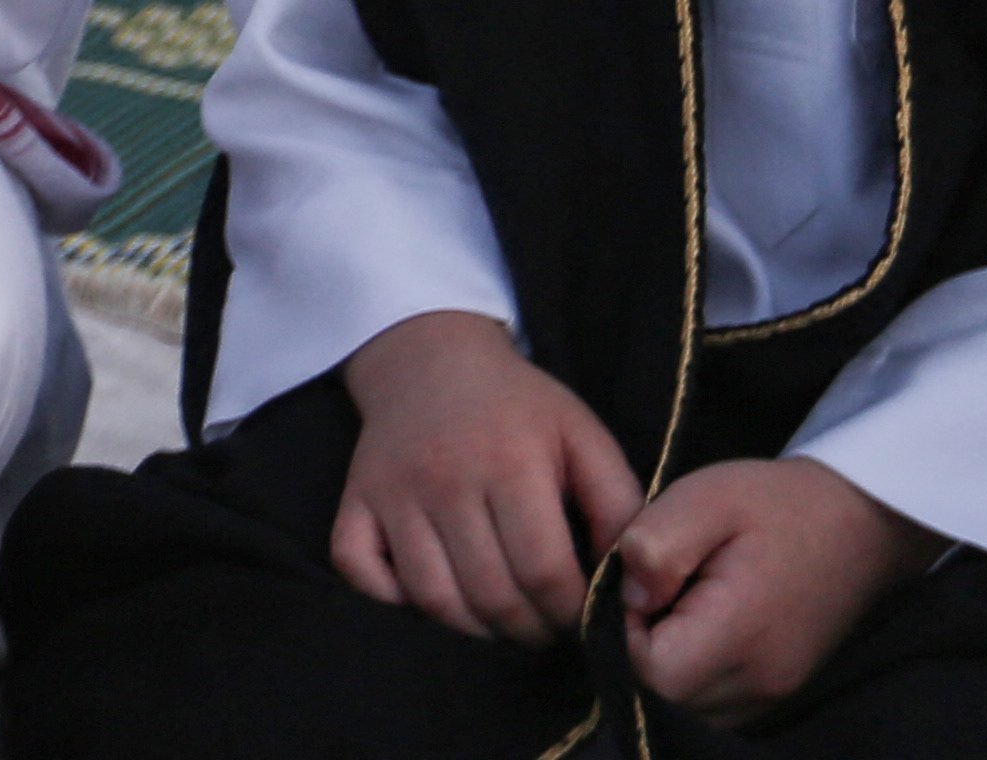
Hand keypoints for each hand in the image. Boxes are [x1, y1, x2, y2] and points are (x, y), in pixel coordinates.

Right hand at [333, 310, 644, 647]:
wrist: (429, 356)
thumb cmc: (517, 405)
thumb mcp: (582, 435)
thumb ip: (619, 504)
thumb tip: (631, 581)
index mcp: (510, 463)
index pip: (544, 572)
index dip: (570, 613)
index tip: (582, 617)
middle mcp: (445, 480)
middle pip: (490, 595)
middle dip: (529, 630)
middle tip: (545, 626)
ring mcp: (393, 493)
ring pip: (432, 598)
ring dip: (474, 629)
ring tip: (501, 620)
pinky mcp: (355, 499)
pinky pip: (360, 572)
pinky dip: (393, 600)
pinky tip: (433, 593)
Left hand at [613, 456, 933, 720]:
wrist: (859, 520)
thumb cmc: (777, 504)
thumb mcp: (705, 498)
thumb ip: (654, 546)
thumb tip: (629, 598)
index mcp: (743, 633)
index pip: (653, 673)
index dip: (625, 632)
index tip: (642, 585)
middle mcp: (762, 680)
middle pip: (667, 699)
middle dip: (644, 649)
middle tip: (661, 591)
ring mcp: (774, 692)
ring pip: (688, 707)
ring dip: (668, 663)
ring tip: (684, 605)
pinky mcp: (778, 690)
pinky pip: (714, 704)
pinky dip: (695, 673)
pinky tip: (703, 624)